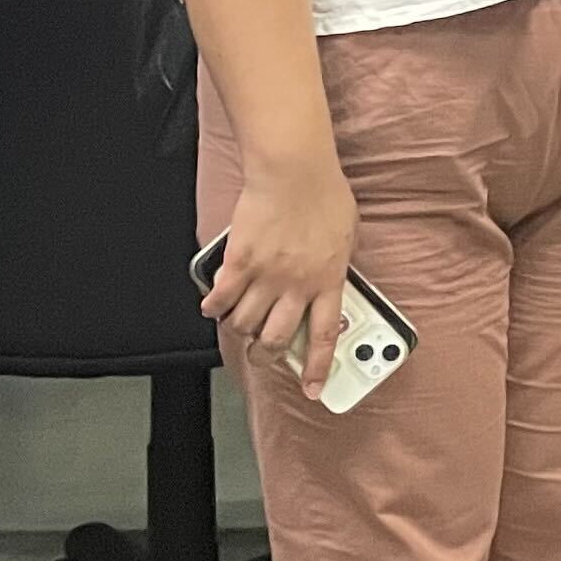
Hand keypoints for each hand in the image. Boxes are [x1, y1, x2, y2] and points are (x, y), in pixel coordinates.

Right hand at [204, 158, 357, 394]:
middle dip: (266, 354)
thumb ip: (337, 264)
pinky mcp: (238, 262)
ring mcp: (266, 275)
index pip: (323, 335)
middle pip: (276, 337)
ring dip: (240, 329)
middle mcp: (296, 285)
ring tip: (239, 324)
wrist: (293, 172)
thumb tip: (332, 279)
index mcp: (328, 280)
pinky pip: (220, 297)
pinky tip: (213, 307)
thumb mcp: (347, 235)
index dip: (316, 367)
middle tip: (262, 354)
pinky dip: (213, 307)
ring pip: (245, 322)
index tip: (312, 389)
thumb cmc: (324, 195)